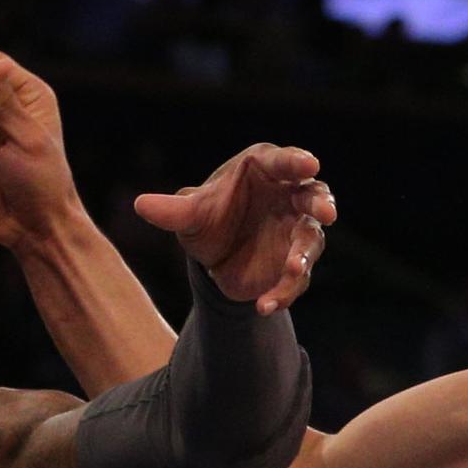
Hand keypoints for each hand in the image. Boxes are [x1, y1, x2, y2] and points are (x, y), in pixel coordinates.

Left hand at [133, 145, 335, 316]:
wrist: (215, 256)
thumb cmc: (208, 218)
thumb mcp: (188, 215)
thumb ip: (171, 210)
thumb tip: (141, 205)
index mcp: (266, 170)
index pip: (284, 162)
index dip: (297, 162)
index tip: (308, 164)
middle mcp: (290, 196)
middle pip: (313, 196)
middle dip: (321, 204)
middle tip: (326, 213)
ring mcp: (297, 230)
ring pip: (310, 240)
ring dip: (304, 256)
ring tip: (292, 270)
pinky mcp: (295, 262)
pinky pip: (296, 278)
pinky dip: (283, 292)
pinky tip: (264, 305)